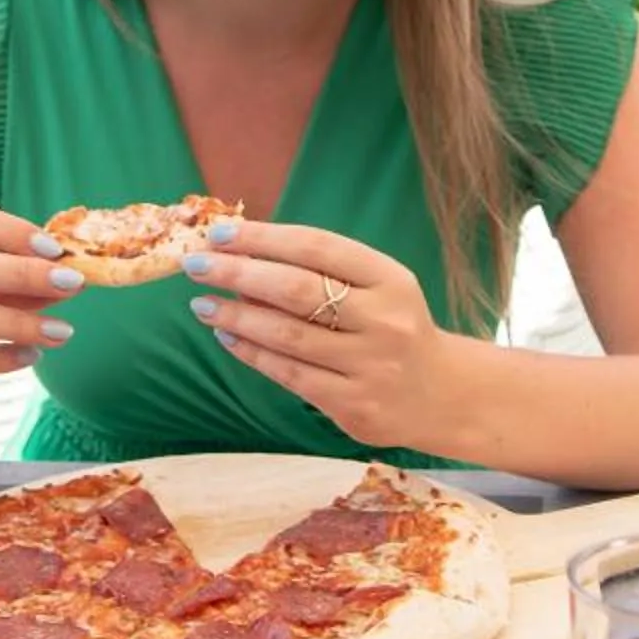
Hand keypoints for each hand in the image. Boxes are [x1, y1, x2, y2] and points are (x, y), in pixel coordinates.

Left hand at [181, 218, 450, 451]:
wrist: (443, 394)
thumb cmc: (395, 327)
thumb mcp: (379, 288)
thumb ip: (324, 272)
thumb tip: (243, 255)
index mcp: (391, 279)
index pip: (316, 246)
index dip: (263, 238)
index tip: (220, 233)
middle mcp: (384, 320)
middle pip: (296, 290)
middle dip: (238, 273)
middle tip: (195, 265)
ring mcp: (370, 365)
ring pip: (287, 335)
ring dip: (236, 317)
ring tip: (203, 303)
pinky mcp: (354, 405)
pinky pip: (290, 374)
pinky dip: (253, 353)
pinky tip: (228, 338)